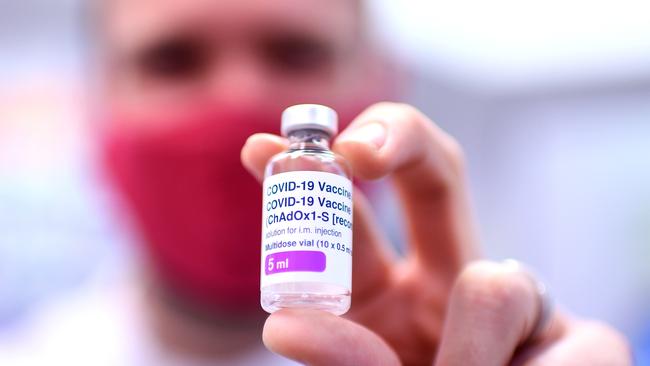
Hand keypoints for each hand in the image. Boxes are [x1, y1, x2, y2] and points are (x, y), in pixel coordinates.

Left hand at [241, 102, 630, 365]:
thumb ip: (337, 350)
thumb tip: (283, 326)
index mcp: (385, 294)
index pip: (355, 212)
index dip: (314, 172)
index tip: (261, 149)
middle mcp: (448, 281)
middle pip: (436, 173)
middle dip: (399, 141)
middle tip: (355, 151)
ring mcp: (517, 306)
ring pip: (497, 285)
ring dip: (467, 358)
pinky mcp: (585, 340)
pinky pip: (572, 347)